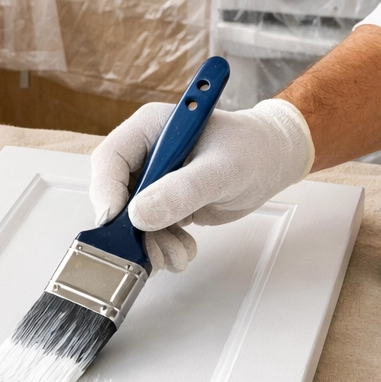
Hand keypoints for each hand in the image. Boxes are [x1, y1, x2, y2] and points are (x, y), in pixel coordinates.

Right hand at [90, 99, 313, 272]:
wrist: (274, 162)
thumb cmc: (253, 150)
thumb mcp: (220, 170)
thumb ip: (181, 191)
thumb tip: (140, 215)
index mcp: (150, 129)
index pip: (110, 158)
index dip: (106, 190)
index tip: (116, 220)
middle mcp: (145, 154)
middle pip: (115, 194)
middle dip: (132, 227)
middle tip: (150, 250)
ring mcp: (152, 180)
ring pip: (131, 219)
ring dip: (150, 243)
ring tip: (176, 252)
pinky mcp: (163, 202)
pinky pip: (148, 230)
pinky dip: (162, 245)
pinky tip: (182, 248)